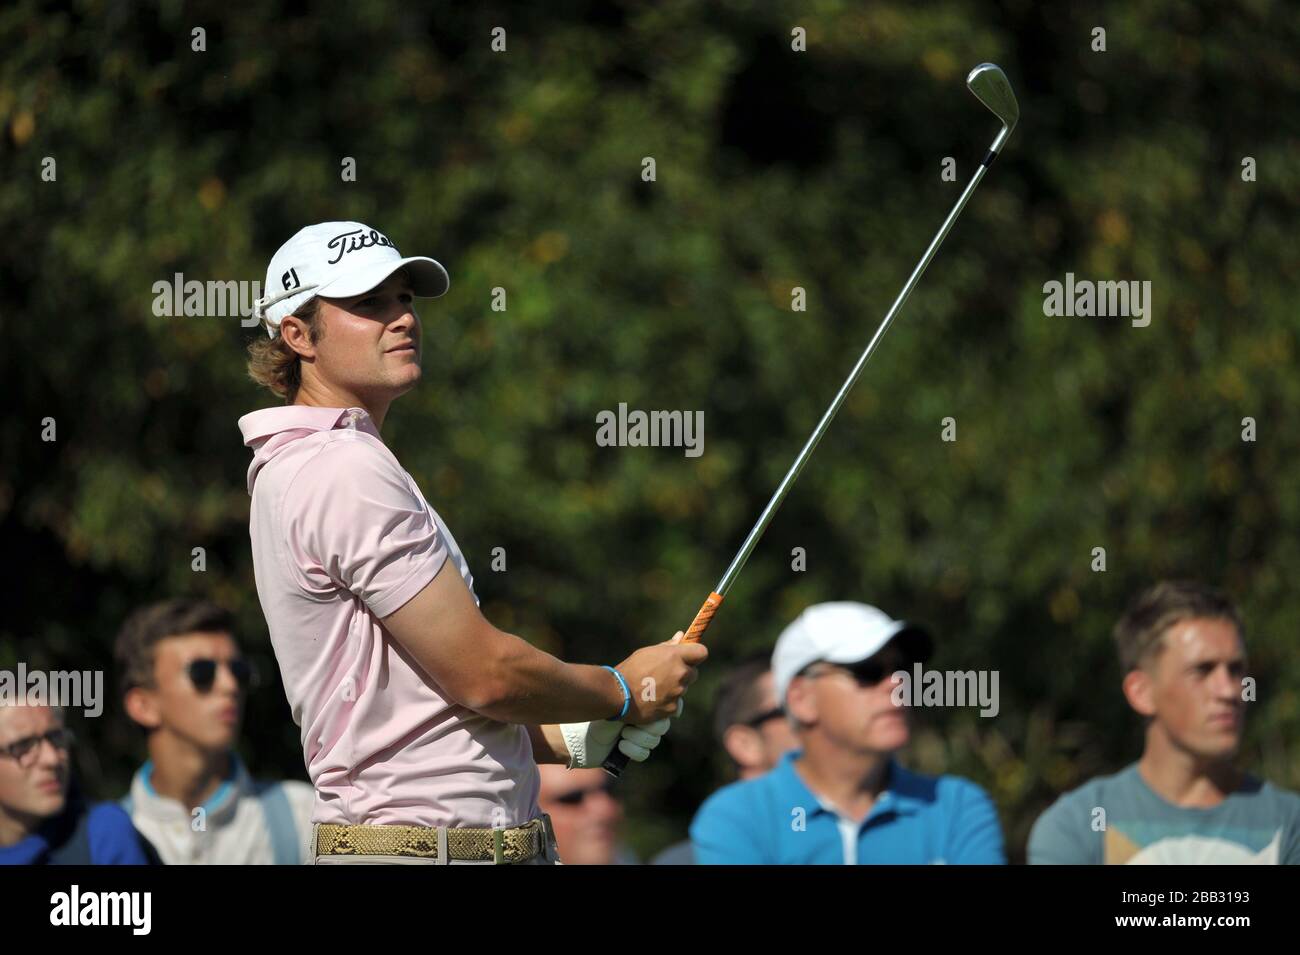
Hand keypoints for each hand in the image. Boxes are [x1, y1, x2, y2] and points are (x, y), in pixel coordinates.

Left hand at [559, 702, 681, 768]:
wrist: (578, 734)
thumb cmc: (597, 710)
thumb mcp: (619, 699)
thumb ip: (640, 692)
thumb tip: (661, 681)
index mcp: (640, 703)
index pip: (664, 706)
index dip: (664, 710)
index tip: (660, 710)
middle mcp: (640, 719)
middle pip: (662, 725)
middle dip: (649, 725)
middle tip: (634, 722)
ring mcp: (636, 736)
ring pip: (653, 740)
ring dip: (639, 738)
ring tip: (623, 734)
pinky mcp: (630, 752)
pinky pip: (644, 753)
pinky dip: (634, 749)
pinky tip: (620, 745)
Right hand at [614, 631, 706, 723]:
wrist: (616, 694)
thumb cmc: (630, 669)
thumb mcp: (647, 652)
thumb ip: (667, 646)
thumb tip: (681, 636)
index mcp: (675, 656)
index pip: (702, 652)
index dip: (696, 654)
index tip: (688, 656)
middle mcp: (680, 674)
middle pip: (694, 673)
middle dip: (683, 673)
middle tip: (666, 674)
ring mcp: (677, 692)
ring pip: (683, 688)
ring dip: (674, 687)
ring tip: (654, 687)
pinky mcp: (672, 708)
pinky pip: (675, 703)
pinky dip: (667, 702)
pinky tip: (653, 699)